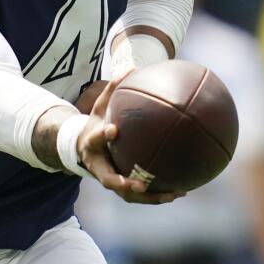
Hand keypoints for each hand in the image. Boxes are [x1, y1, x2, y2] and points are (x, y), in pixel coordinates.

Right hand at [77, 78, 186, 205]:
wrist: (82, 149)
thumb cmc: (96, 123)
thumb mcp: (100, 106)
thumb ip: (114, 89)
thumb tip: (132, 66)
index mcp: (91, 145)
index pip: (95, 139)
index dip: (103, 136)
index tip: (113, 129)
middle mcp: (98, 167)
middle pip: (109, 180)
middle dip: (123, 184)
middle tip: (139, 184)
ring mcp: (110, 180)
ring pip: (128, 195)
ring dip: (150, 197)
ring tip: (173, 194)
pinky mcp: (123, 188)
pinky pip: (142, 195)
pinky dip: (160, 195)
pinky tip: (181, 191)